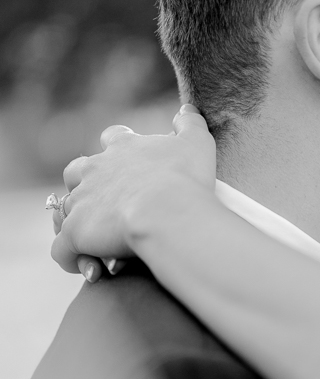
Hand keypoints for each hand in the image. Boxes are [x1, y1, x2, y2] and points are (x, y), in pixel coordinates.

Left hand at [51, 105, 215, 280]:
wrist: (168, 213)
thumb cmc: (186, 180)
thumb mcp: (197, 143)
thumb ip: (190, 123)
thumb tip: (187, 110)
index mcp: (123, 149)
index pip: (113, 140)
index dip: (120, 151)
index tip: (132, 165)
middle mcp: (95, 170)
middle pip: (78, 171)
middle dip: (88, 185)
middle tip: (111, 207)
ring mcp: (81, 202)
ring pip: (68, 210)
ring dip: (82, 224)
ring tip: (104, 244)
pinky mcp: (75, 232)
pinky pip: (62, 249)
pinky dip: (72, 258)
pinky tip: (91, 269)